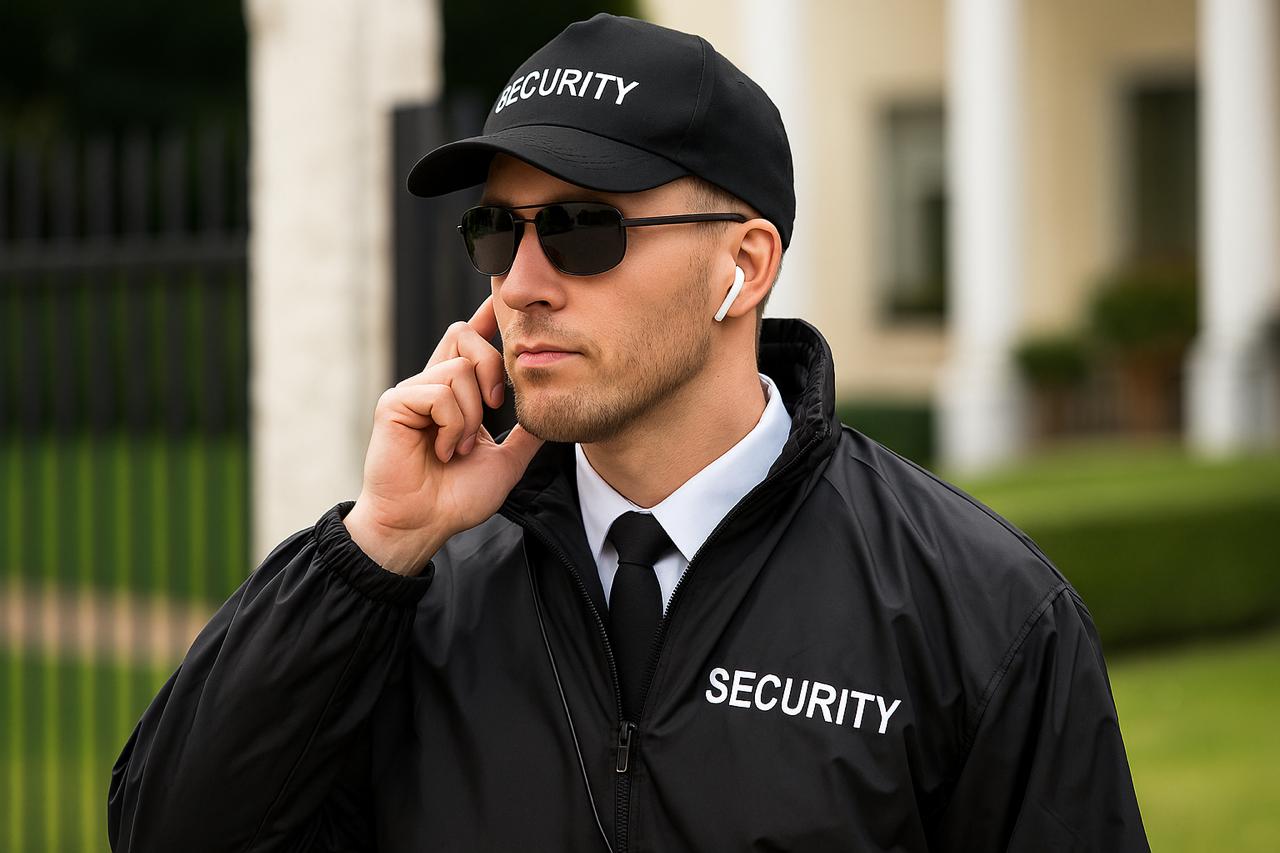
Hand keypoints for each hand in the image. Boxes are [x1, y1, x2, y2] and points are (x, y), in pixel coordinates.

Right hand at [343, 296, 542, 574]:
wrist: (424, 525)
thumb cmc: (456, 498)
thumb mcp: (506, 461)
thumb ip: (525, 434)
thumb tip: (552, 410)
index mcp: (454, 394)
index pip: (469, 341)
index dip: (485, 317)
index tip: (501, 298)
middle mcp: (431, 385)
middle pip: (464, 335)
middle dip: (492, 366)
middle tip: (495, 407)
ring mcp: (411, 392)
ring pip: (459, 370)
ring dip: (472, 415)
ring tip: (460, 448)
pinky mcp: (395, 404)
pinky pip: (439, 392)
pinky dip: (452, 425)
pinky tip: (445, 450)